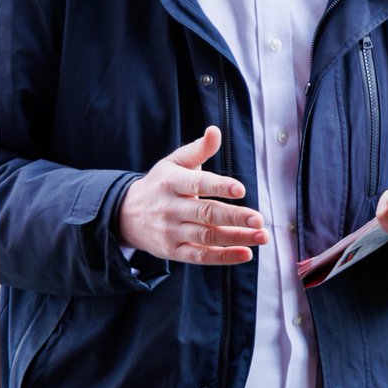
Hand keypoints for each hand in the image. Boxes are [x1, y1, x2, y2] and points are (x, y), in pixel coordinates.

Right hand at [116, 126, 267, 264]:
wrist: (126, 214)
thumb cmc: (160, 183)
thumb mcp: (173, 162)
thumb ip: (198, 149)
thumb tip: (215, 131)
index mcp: (172, 182)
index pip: (198, 183)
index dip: (219, 186)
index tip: (240, 189)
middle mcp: (171, 208)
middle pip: (206, 213)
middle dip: (234, 217)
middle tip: (259, 219)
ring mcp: (171, 232)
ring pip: (207, 236)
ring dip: (237, 238)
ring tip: (262, 236)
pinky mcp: (173, 251)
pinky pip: (200, 256)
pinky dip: (223, 257)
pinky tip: (246, 253)